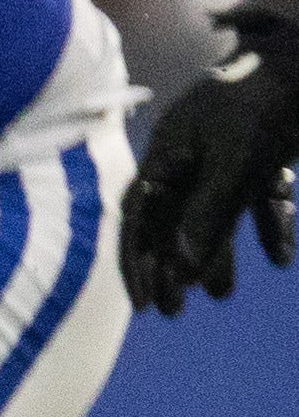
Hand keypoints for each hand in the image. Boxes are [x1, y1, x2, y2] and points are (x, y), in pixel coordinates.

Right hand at [125, 29, 298, 317]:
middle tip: (177, 310)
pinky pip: (257, 199)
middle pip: (173, 221)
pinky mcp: (260, 154)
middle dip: (174, 266)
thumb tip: (181, 269)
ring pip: (214, 214)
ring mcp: (225, 155)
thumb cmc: (260, 105)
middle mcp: (189, 157)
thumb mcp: (234, 162)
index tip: (144, 303)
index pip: (138, 217)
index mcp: (166, 155)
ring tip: (223, 294)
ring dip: (221, 254)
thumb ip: (208, 215)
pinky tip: (280, 257)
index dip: (136, 261)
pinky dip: (267, 226)